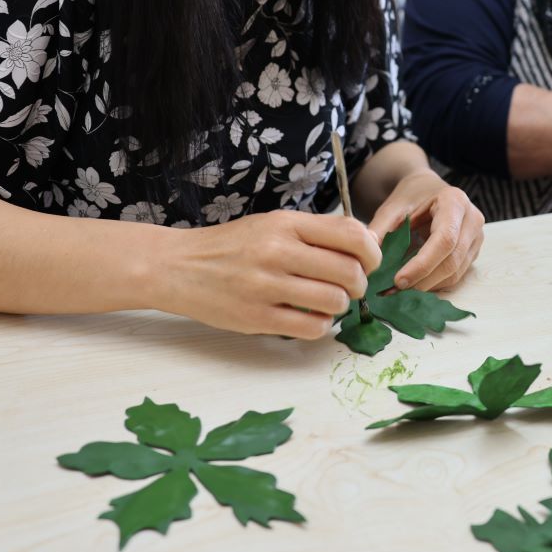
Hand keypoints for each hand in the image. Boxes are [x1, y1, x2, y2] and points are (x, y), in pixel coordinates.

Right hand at [159, 212, 380, 339]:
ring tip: (327, 301)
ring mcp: (266, 286)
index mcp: (285, 224)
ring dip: (340, 305)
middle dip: (360, 283)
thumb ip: (313, 233)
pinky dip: (321, 325)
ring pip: (334, 301)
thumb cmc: (232, 246)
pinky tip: (311, 317)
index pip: (350, 233)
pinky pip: (311, 327)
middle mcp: (277, 251)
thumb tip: (363, 246)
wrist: (179, 267)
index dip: (372, 251)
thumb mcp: (271, 224)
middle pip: (349, 271)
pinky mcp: (257, 318)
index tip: (369, 261)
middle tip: (350, 287)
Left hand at [367, 170, 483, 291]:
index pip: (444, 239)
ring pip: (455, 272)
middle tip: (393, 291)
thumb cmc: (411, 196)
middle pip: (452, 260)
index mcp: (455, 202)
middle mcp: (472, 220)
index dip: (423, 264)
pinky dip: (434, 284)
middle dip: (423, 280)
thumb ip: (379, 229)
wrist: (428, 190)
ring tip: (399, 291)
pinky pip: (456, 275)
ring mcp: (476, 237)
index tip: (398, 280)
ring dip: (427, 286)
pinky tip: (414, 285)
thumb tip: (368, 258)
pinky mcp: (473, 252)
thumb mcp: (392, 207)